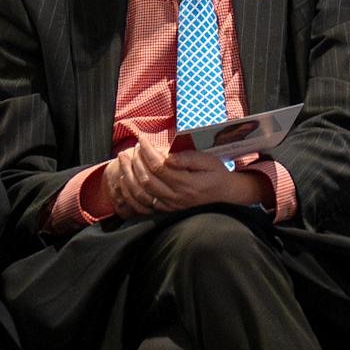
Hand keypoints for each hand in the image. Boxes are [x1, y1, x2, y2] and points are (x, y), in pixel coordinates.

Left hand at [104, 134, 269, 214]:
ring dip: (128, 175)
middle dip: (135, 161)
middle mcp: (177, 197)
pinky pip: (142, 205)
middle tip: (132, 147)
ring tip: (124, 159)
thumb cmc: (217, 174)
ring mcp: (170, 206)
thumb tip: (168, 155)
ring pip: (141, 193)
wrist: (226, 195)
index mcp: (187, 183)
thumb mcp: (208, 160)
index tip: (142, 139)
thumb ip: (189, 158)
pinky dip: (130, 192)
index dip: (147, 151)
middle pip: (147, 179)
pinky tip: (125, 179)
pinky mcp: (166, 211)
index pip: (159, 166)